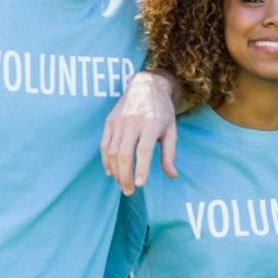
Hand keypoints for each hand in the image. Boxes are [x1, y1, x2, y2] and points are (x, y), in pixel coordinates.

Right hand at [101, 70, 179, 194]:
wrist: (146, 86)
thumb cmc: (162, 111)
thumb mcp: (171, 130)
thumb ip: (169, 153)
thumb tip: (172, 175)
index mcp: (151, 124)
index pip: (143, 150)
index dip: (141, 169)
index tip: (140, 185)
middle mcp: (133, 122)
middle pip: (124, 154)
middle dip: (125, 176)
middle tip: (129, 191)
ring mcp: (119, 122)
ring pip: (112, 152)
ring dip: (116, 172)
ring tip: (123, 185)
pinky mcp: (109, 122)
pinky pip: (104, 145)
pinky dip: (106, 160)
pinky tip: (111, 172)